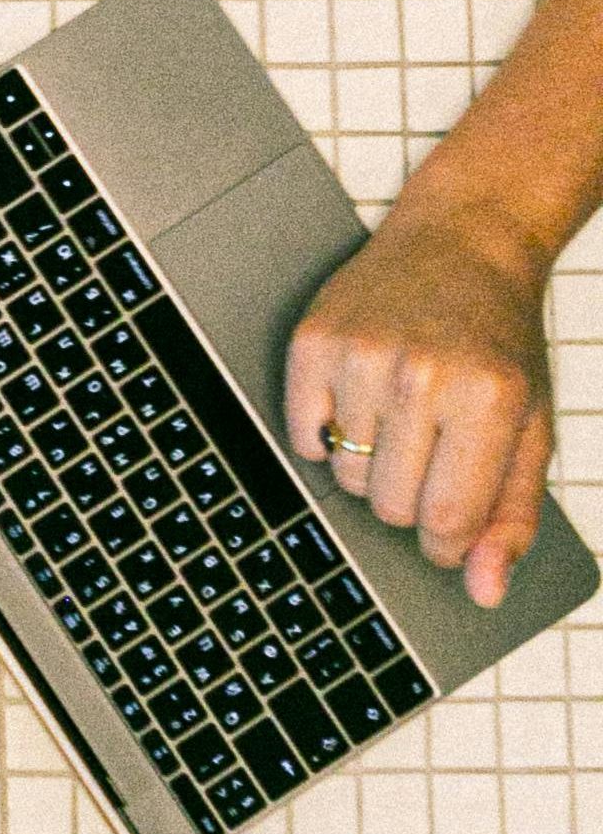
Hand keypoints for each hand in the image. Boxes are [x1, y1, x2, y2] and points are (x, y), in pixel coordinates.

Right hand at [285, 205, 554, 605]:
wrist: (462, 243)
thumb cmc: (498, 341)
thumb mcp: (531, 427)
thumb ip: (512, 516)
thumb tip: (484, 590)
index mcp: (490, 400)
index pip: (447, 519)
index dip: (447, 538)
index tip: (450, 521)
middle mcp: (423, 375)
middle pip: (389, 504)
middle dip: (409, 495)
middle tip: (430, 449)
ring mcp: (361, 356)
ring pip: (346, 475)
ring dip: (370, 461)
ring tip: (399, 414)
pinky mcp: (314, 342)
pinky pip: (303, 437)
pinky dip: (327, 435)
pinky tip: (360, 400)